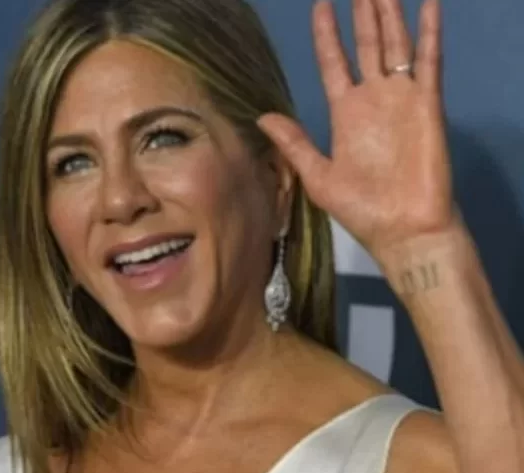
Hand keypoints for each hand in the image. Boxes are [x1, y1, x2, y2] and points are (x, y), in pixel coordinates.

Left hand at [257, 0, 459, 259]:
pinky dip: (429, 33)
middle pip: (367, 46)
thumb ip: (293, 143)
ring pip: (395, 45)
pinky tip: (427, 7)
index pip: (335, 63)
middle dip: (363, 15)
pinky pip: (429, 62)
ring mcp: (401, 99)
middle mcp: (374, 100)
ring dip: (390, 16)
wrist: (401, 230)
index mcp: (346, 114)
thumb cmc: (363, 209)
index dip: (328, 35)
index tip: (322, 6)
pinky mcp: (426, 105)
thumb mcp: (317, 175)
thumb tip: (262, 117)